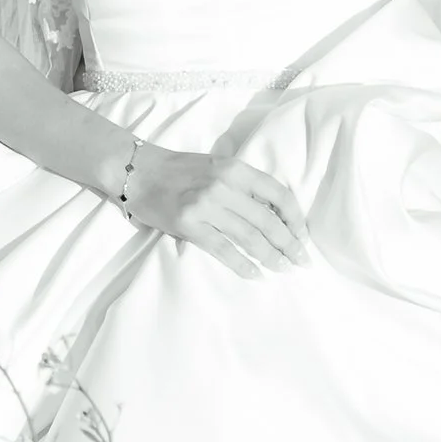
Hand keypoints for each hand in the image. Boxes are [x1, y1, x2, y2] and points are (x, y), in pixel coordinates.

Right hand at [125, 139, 308, 278]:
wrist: (137, 172)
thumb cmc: (179, 171)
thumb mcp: (216, 167)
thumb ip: (242, 185)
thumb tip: (273, 215)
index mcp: (235, 169)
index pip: (278, 194)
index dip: (295, 218)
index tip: (302, 236)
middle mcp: (224, 186)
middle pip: (267, 220)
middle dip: (289, 244)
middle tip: (301, 261)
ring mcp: (205, 206)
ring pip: (249, 237)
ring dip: (270, 256)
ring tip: (283, 269)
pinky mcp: (189, 224)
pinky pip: (223, 249)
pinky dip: (242, 264)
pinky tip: (255, 274)